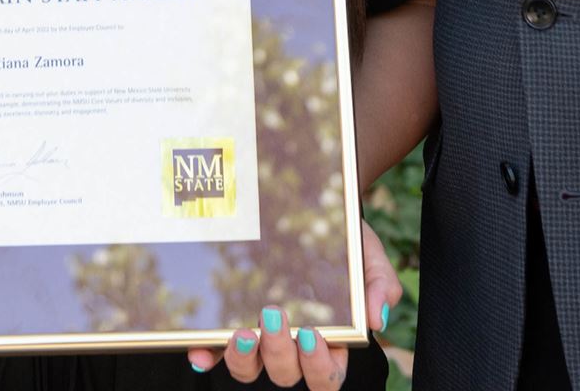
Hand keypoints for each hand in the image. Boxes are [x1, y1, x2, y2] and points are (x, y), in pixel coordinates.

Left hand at [184, 220, 403, 387]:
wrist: (314, 205)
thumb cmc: (346, 241)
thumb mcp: (369, 256)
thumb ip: (380, 285)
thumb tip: (377, 319)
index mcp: (329, 341)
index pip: (327, 376)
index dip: (320, 367)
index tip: (313, 337)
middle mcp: (291, 346)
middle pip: (286, 374)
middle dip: (280, 354)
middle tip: (274, 316)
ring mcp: (258, 337)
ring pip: (249, 370)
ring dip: (244, 359)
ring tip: (242, 331)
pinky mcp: (229, 323)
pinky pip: (214, 351)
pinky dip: (206, 355)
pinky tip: (198, 350)